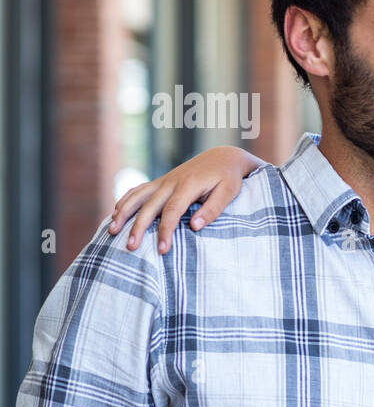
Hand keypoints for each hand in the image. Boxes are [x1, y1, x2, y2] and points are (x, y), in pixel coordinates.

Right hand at [107, 146, 265, 254]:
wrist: (222, 157)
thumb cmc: (228, 178)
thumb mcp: (228, 192)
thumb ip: (212, 209)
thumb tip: (194, 227)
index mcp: (188, 185)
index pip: (172, 211)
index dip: (165, 231)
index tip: (162, 249)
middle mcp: (171, 182)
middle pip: (149, 206)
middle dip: (138, 227)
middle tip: (131, 247)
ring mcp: (163, 181)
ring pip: (137, 197)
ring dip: (123, 213)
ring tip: (112, 231)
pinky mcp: (161, 182)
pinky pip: (138, 190)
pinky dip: (126, 200)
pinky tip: (116, 213)